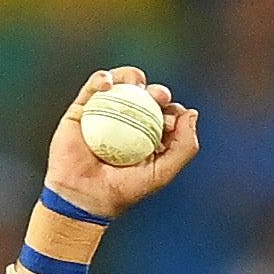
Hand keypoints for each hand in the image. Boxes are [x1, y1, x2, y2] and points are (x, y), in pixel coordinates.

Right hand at [44, 67, 197, 218]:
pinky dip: (102, 79)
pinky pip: (92, 87)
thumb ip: (184, 147)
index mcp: (147, 136)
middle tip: (159, 97)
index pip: (164, 112)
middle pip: (146, 95)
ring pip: (121, 84)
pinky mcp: (82, 110)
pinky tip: (108, 83)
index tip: (173, 116)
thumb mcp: (162, 172)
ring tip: (137, 84)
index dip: (172, 108)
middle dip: (157, 92)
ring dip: (132, 76)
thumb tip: (191, 113)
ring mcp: (104, 113)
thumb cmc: (123, 190)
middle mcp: (127, 122)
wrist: (84, 197)